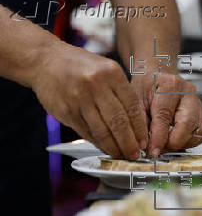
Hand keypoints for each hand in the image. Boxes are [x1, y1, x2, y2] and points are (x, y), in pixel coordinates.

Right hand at [32, 43, 147, 159]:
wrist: (45, 60)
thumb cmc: (80, 66)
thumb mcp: (106, 69)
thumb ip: (121, 92)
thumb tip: (136, 124)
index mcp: (112, 74)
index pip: (132, 107)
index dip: (139, 128)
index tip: (143, 141)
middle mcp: (96, 86)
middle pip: (118, 122)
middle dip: (129, 143)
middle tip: (134, 154)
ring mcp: (79, 99)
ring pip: (102, 131)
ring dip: (114, 147)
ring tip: (121, 155)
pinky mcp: (66, 111)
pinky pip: (86, 132)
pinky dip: (98, 143)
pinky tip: (105, 148)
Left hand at [132, 73, 201, 154]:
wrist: (157, 79)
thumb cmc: (146, 87)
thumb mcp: (136, 99)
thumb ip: (140, 121)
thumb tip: (145, 145)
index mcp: (171, 86)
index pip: (166, 116)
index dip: (159, 137)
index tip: (153, 150)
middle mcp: (188, 94)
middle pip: (187, 124)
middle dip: (173, 142)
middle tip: (159, 149)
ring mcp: (198, 104)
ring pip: (197, 132)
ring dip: (181, 143)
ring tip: (165, 143)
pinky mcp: (201, 115)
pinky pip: (200, 135)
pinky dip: (187, 142)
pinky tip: (174, 139)